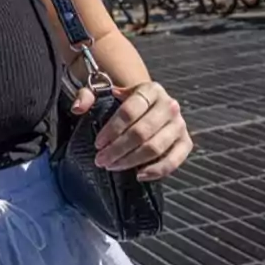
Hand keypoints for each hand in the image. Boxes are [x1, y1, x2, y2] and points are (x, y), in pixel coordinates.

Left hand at [72, 81, 191, 180]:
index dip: (111, 129)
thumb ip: (88, 95)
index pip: (129, 111)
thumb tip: (78, 108)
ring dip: (132, 160)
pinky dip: (158, 170)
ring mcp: (179, 124)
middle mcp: (169, 105)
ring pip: (156, 147)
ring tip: (113, 166)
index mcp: (150, 89)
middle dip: (118, 149)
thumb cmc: (124, 101)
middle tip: (101, 160)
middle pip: (141, 132)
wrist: (150, 105)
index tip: (97, 143)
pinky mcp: (186, 141)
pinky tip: (139, 174)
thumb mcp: (105, 92)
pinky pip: (175, 159)